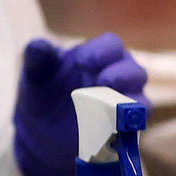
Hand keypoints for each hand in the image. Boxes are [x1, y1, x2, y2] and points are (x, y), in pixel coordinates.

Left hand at [13, 33, 149, 175]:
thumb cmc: (42, 91)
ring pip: (141, 101)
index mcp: (97, 56)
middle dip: (122, 75)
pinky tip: (107, 127)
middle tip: (101, 81)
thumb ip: (36, 56)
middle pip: (135, 72)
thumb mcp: (34, 73)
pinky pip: (134, 129)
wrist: (39, 129)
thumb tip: (39, 44)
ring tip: (105, 105)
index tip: (81, 62)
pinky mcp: (122, 130)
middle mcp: (117, 78)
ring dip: (127, 102)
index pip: (112, 45)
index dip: (102, 51)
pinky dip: (124, 127)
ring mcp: (122, 105)